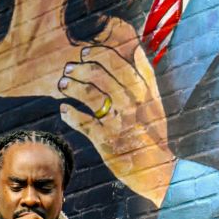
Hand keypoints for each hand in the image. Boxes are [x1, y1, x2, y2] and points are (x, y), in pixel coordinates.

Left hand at [57, 18, 175, 207]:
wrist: (155, 168)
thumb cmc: (153, 133)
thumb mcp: (156, 102)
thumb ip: (147, 75)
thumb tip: (137, 49)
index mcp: (144, 90)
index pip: (119, 61)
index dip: (98, 53)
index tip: (86, 52)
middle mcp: (131, 102)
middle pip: (100, 74)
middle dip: (80, 68)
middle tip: (69, 68)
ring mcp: (118, 121)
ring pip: (90, 95)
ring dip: (72, 87)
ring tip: (62, 84)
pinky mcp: (105, 140)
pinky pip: (82, 122)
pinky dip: (70, 114)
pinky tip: (64, 110)